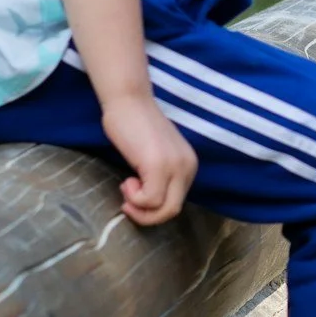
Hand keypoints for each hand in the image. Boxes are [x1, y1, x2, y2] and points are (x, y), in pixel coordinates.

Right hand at [102, 95, 196, 225]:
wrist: (127, 100)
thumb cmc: (133, 125)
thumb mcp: (154, 155)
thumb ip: (159, 175)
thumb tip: (150, 202)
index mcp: (189, 165)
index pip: (176, 202)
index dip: (153, 207)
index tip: (135, 194)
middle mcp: (187, 167)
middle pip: (173, 211)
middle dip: (147, 216)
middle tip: (127, 202)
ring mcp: (175, 167)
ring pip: (164, 210)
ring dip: (139, 208)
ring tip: (126, 186)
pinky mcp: (159, 166)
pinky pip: (151, 200)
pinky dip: (135, 198)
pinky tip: (127, 181)